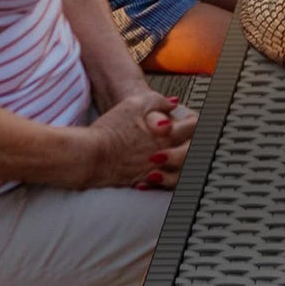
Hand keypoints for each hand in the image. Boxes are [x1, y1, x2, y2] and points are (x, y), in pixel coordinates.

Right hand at [81, 89, 197, 188]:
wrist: (87, 156)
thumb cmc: (109, 129)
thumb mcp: (135, 104)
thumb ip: (158, 101)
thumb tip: (174, 104)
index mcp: (167, 134)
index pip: (195, 126)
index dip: (197, 121)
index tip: (194, 120)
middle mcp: (165, 154)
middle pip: (193, 151)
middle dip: (194, 144)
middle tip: (192, 139)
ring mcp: (154, 170)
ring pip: (182, 170)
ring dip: (183, 163)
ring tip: (181, 156)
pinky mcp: (140, 182)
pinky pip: (162, 184)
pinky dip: (165, 177)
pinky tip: (161, 172)